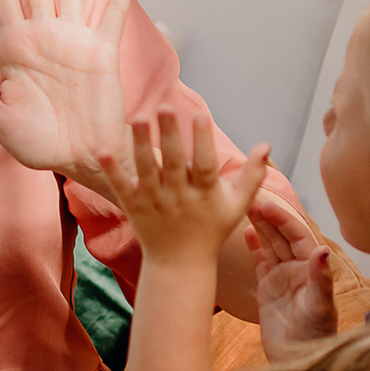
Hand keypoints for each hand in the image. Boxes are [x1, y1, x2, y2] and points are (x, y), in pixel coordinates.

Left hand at [101, 106, 271, 269]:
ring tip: (140, 117)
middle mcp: (178, 197)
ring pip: (146, 170)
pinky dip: (113, 171)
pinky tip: (103, 150)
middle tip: (164, 106)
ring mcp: (154, 202)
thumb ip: (252, 176)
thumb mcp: (237, 206)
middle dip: (170, 134)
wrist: (180, 264)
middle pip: (173, 163)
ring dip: (142, 144)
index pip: (205, 165)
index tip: (201, 114)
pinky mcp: (134, 207)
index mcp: (204, 194)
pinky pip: (121, 188)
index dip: (204, 140)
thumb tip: (266, 144)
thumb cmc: (211, 230)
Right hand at [247, 198, 337, 360]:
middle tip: (249, 198)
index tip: (265, 205)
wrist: (299, 362)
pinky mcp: (268, 288)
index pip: (297, 235)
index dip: (282, 218)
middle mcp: (297, 268)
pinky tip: (246, 232)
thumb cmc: (316, 337)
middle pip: (281, 235)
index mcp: (311, 268)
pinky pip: (261, 262)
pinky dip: (254, 247)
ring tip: (244, 206)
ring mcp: (282, 277)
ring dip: (259, 226)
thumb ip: (320, 278)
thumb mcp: (319, 307)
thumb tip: (323, 250)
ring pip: (269, 244)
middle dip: (267, 216)